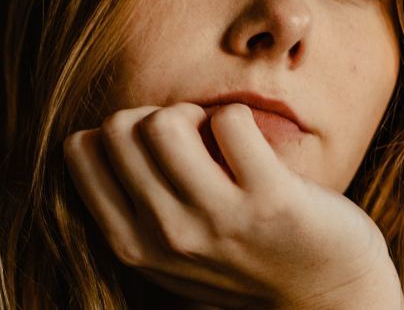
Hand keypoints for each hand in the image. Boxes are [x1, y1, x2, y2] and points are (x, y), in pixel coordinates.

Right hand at [62, 102, 403, 308]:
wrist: (324, 298)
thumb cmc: (242, 260)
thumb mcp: (167, 250)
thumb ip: (130, 204)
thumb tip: (104, 129)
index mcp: (131, 245)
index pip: (79, 150)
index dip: (118, 133)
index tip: (154, 149)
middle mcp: (165, 236)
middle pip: (119, 128)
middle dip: (153, 116)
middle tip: (190, 139)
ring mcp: (217, 221)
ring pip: (164, 121)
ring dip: (192, 113)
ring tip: (216, 137)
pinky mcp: (270, 200)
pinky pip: (229, 119)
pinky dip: (237, 117)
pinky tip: (251, 144)